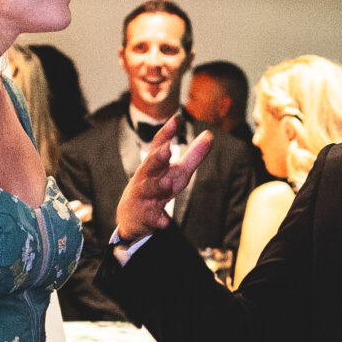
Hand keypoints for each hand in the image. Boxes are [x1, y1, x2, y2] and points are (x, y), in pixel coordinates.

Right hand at [111, 114, 212, 243]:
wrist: (132, 216)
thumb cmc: (158, 188)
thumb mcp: (177, 172)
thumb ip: (193, 155)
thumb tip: (209, 135)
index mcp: (155, 164)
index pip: (159, 145)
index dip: (167, 132)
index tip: (176, 119)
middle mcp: (146, 177)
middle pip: (150, 164)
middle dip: (158, 157)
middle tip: (167, 150)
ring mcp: (143, 196)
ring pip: (149, 189)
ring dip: (158, 186)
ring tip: (168, 183)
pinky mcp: (145, 216)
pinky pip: (151, 217)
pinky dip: (158, 219)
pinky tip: (165, 222)